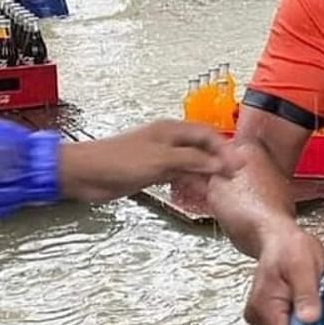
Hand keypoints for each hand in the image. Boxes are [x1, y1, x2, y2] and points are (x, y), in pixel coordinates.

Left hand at [59, 120, 243, 202]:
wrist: (85, 173)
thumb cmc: (119, 160)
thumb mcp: (162, 160)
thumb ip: (194, 161)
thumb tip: (222, 163)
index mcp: (172, 130)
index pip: (208, 135)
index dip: (225, 149)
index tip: (239, 165)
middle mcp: (169, 142)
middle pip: (202, 149)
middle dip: (218, 162)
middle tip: (232, 178)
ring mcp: (161, 157)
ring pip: (192, 164)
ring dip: (205, 175)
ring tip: (218, 188)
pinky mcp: (152, 172)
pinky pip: (179, 176)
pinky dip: (189, 184)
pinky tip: (196, 193)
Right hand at [244, 224, 323, 324]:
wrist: (277, 237)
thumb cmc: (289, 248)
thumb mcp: (304, 267)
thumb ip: (306, 295)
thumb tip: (310, 320)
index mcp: (264, 308)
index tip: (322, 323)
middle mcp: (257, 318)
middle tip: (316, 305)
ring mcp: (260, 318)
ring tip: (308, 301)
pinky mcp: (266, 316)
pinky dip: (298, 320)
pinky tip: (303, 304)